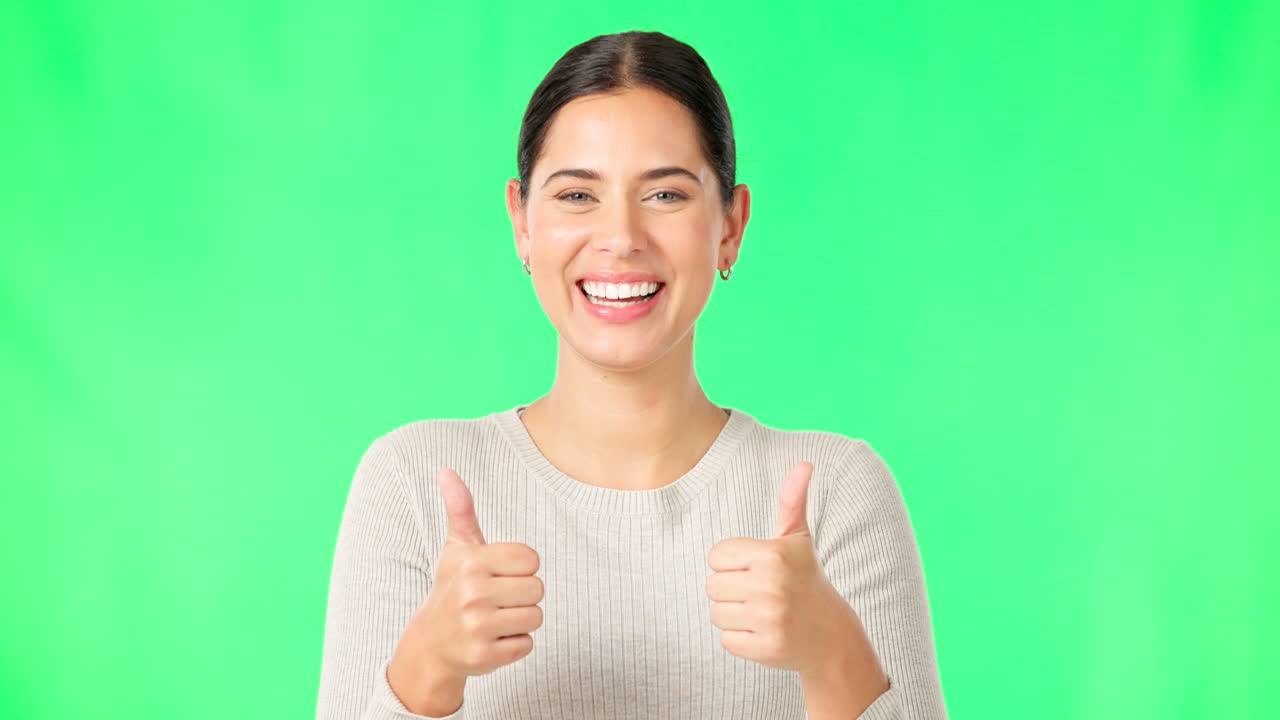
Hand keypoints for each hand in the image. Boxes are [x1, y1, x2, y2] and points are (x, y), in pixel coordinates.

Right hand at [394, 468, 544, 680]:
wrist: (430, 644)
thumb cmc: (451, 588)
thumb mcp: (456, 548)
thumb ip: (460, 510)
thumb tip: (446, 471)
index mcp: (471, 562)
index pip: (531, 559)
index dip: (521, 568)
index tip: (499, 574)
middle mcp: (472, 593)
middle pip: (538, 588)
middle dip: (523, 595)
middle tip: (498, 600)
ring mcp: (477, 627)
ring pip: (536, 617)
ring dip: (521, 620)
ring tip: (495, 619)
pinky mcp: (485, 657)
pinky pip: (527, 644)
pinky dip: (515, 644)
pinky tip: (492, 639)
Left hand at [705, 461, 862, 675]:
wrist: (832, 635)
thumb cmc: (807, 580)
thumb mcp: (799, 539)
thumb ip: (793, 501)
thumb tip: (805, 463)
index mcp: (771, 554)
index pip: (715, 555)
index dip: (732, 563)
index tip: (757, 569)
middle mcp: (770, 585)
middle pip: (712, 585)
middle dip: (731, 590)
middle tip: (761, 594)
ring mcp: (769, 619)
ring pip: (716, 613)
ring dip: (734, 615)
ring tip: (762, 612)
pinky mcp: (765, 648)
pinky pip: (726, 639)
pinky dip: (740, 639)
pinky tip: (764, 633)